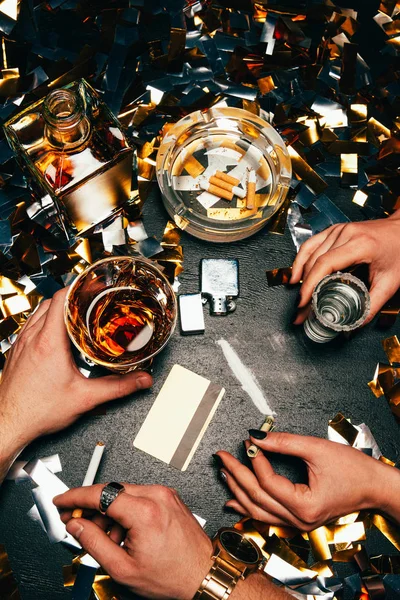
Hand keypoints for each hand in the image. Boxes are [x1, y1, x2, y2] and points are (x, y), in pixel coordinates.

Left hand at [0, 288, 151, 464]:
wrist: (9, 425)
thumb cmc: (37, 411)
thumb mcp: (85, 398)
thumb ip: (117, 387)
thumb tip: (140, 380)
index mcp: (49, 342)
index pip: (60, 298)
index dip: (77, 287)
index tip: (92, 286)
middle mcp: (32, 338)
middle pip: (50, 302)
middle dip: (71, 298)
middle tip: (89, 302)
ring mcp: (21, 344)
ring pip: (38, 313)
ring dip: (57, 310)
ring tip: (75, 316)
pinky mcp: (15, 353)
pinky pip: (30, 327)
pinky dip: (45, 323)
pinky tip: (56, 336)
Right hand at [54, 483, 212, 599]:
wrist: (203, 574)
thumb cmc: (171, 575)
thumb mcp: (123, 567)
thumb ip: (93, 543)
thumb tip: (76, 525)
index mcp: (145, 512)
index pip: (100, 494)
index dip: (75, 497)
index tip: (61, 501)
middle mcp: (157, 496)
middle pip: (111, 492)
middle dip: (91, 508)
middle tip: (76, 522)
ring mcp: (165, 494)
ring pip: (124, 494)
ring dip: (109, 513)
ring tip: (108, 540)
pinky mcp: (169, 497)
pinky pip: (139, 497)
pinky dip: (126, 512)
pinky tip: (123, 533)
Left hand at [216, 432, 399, 529]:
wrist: (374, 486)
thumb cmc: (354, 469)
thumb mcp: (317, 449)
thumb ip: (284, 442)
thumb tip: (257, 436)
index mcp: (305, 506)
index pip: (268, 483)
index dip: (255, 460)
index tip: (248, 442)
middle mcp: (299, 520)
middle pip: (257, 498)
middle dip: (237, 475)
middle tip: (222, 456)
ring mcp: (298, 524)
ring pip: (258, 511)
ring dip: (238, 491)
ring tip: (224, 473)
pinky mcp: (298, 520)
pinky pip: (267, 516)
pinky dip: (249, 507)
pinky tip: (233, 501)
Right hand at [290, 212, 399, 323]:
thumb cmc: (399, 251)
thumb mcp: (390, 282)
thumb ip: (373, 304)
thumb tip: (354, 324)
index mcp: (360, 244)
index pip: (325, 264)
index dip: (310, 285)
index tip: (303, 303)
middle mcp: (345, 234)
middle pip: (314, 261)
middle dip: (304, 288)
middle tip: (300, 310)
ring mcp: (338, 230)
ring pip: (309, 253)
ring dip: (300, 276)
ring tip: (297, 297)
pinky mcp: (334, 230)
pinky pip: (310, 244)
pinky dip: (300, 260)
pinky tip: (296, 275)